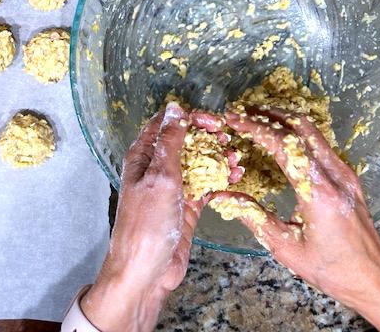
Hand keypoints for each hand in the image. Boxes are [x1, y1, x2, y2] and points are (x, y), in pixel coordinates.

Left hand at [81, 102, 220, 331]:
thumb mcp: (160, 176)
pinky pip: (206, 185)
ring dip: (217, 157)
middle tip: (228, 138)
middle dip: (207, 137)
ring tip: (236, 157)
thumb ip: (170, 142)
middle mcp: (156, 168)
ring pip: (198, 162)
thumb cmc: (146, 223)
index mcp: (142, 156)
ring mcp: (172, 187)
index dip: (188, 118)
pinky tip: (237, 175)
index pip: (165, 124)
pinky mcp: (186, 206)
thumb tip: (175, 108)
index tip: (213, 121)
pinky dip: (220, 179)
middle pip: (184, 141)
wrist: (145, 270)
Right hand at [210, 106, 379, 331]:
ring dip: (282, 120)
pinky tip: (279, 138)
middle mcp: (336, 175)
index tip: (234, 120)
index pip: (284, 146)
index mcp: (319, 193)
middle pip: (301, 127)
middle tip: (241, 112)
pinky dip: (295, 133)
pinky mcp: (347, 176)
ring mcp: (345, 173)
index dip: (256, 128)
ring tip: (255, 119)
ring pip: (312, 131)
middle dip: (268, 115)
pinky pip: (319, 143)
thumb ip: (252, 217)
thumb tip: (222, 196)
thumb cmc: (332, 268)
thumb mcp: (285, 247)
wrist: (375, 278)